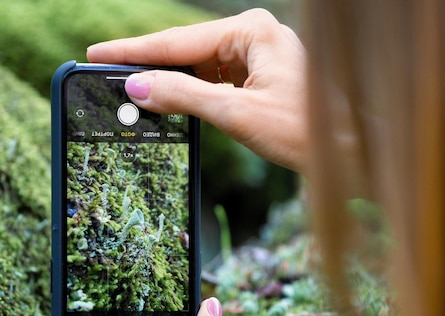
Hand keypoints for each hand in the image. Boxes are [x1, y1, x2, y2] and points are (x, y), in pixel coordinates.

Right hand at [86, 8, 308, 173]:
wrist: (346, 153)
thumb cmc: (304, 131)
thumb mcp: (235, 113)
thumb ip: (183, 96)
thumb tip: (138, 87)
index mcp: (251, 32)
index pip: (178, 41)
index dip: (135, 51)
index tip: (98, 53)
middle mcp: (253, 36)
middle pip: (186, 49)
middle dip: (149, 65)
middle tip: (108, 74)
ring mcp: (257, 55)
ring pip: (199, 66)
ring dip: (170, 81)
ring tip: (133, 92)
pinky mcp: (258, 76)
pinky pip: (214, 79)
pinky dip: (191, 91)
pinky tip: (171, 100)